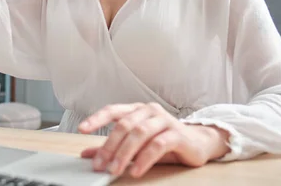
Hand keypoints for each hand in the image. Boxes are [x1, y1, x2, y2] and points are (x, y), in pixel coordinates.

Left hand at [78, 103, 229, 178]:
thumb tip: (88, 155)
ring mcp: (164, 120)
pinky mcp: (178, 133)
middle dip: (109, 146)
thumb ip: (113, 147)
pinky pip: (157, 145)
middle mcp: (150, 111)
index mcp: (137, 110)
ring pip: (139, 133)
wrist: (198, 143)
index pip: (113, 110)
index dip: (97, 119)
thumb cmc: (164, 141)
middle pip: (125, 125)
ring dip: (125, 153)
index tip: (82, 129)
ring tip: (116, 169)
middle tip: (99, 164)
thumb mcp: (136, 145)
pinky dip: (144, 158)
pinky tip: (136, 170)